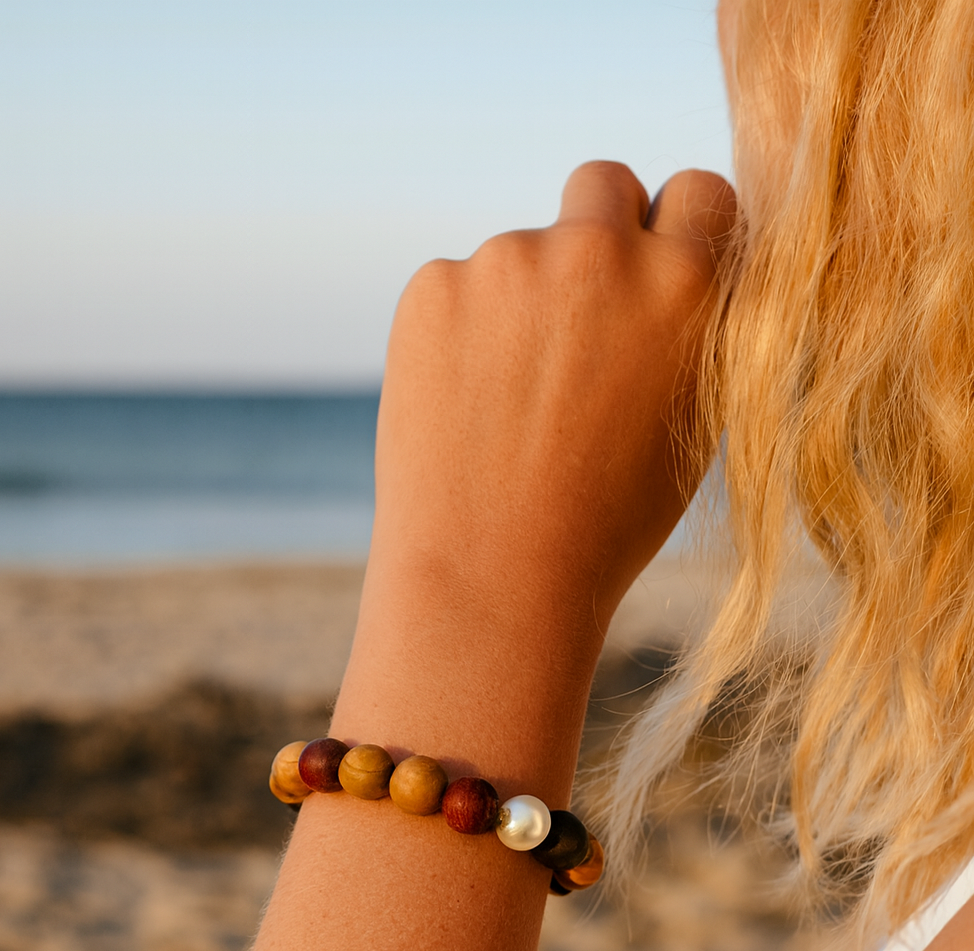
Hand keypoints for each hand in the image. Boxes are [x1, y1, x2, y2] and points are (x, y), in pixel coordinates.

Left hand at [372, 160, 735, 646]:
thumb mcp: (689, 427)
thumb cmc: (604, 528)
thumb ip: (691, 334)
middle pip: (605, 186)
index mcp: (684, 286)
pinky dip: (461, 334)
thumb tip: (680, 275)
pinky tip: (464, 411)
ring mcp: (508, 260)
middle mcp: (599, 252)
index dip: (680, 235)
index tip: (661, 272)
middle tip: (581, 318)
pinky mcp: (434, 284)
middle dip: (600, 232)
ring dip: (524, 302)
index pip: (702, 193)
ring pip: (523, 253)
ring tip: (512, 409)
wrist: (492, 579)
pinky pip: (458, 288)